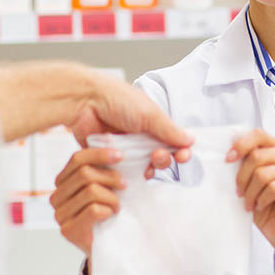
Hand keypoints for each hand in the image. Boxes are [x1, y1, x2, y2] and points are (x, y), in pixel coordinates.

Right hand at [51, 149, 124, 255]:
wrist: (107, 246)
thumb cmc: (107, 211)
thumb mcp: (105, 186)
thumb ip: (103, 169)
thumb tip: (117, 150)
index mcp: (63, 181)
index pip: (77, 158)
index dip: (100, 154)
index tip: (120, 156)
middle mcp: (56, 196)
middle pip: (84, 173)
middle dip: (111, 177)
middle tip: (125, 186)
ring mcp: (59, 214)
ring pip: (91, 191)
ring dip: (112, 198)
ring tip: (118, 205)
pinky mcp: (68, 230)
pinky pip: (93, 210)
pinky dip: (108, 210)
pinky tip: (110, 216)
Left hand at [70, 72, 192, 171]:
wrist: (84, 101)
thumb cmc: (117, 100)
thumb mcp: (149, 114)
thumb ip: (170, 130)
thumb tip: (190, 140)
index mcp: (152, 122)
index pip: (172, 141)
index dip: (180, 151)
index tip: (183, 156)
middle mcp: (139, 135)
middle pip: (160, 157)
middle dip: (164, 160)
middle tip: (157, 157)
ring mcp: (124, 148)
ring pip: (143, 167)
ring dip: (148, 168)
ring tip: (145, 165)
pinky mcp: (109, 157)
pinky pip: (122, 171)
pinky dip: (129, 173)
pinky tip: (130, 173)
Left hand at [227, 130, 274, 274]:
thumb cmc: (262, 202)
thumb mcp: (249, 179)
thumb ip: (244, 162)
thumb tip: (228, 152)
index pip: (258, 134)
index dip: (241, 145)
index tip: (228, 160)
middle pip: (258, 156)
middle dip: (242, 177)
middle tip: (239, 192)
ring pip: (264, 174)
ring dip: (251, 192)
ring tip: (249, 202)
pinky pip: (274, 188)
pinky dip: (262, 199)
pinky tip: (261, 205)